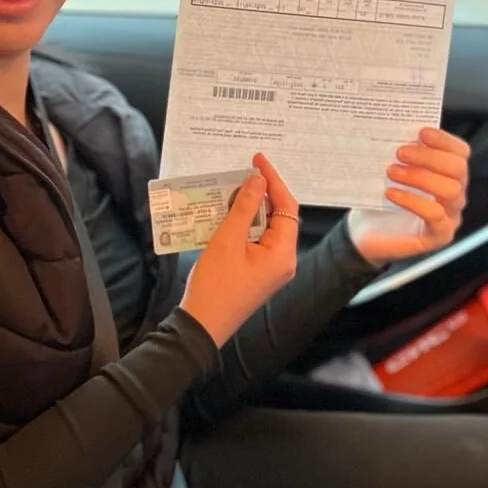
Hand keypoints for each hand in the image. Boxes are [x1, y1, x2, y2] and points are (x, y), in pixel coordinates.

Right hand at [179, 153, 299, 346]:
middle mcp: (282, 261)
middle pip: (277, 217)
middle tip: (242, 172)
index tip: (257, 160)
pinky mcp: (256, 272)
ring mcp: (270, 269)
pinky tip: (224, 214)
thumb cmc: (214, 287)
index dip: (273, 181)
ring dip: (247, 209)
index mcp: (283, 254)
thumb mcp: (227, 241)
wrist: (200, 326)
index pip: (287, 207)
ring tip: (230, 190)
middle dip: (260, 194)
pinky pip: (253, 240)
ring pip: (264, 228)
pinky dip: (241, 225)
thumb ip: (243, 207)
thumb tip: (257, 181)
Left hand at [347, 127, 470, 266]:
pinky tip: (391, 194)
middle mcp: (454, 192)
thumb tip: (397, 128)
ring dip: (420, 177)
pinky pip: (434, 215)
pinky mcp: (439, 235)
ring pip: (450, 191)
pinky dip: (412, 201)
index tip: (421, 132)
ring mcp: (450, 215)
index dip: (444, 140)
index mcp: (447, 172)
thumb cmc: (382, 196)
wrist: (366, 232)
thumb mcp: (392, 168)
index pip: (459, 152)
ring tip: (392, 172)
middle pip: (458, 169)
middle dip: (430, 157)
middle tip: (401, 152)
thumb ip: (402, 151)